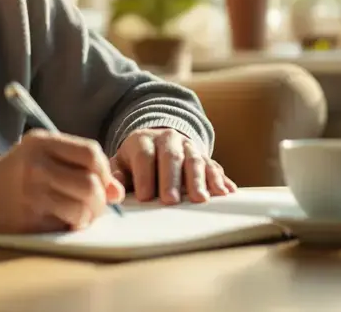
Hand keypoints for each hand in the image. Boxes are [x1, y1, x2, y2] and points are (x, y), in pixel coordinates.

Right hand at [0, 130, 125, 241]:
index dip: (105, 171)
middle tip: (94, 206)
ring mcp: (32, 192)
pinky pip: (67, 223)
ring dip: (89, 216)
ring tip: (79, 216)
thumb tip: (117, 191)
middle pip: (92, 182)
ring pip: (83, 206)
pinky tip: (62, 223)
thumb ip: (76, 166)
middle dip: (101, 200)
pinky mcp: (29, 218)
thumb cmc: (11, 178)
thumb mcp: (38, 157)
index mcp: (40, 143)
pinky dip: (72, 226)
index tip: (103, 183)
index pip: (91, 152)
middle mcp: (37, 164)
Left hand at [110, 128, 236, 203]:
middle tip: (171, 201)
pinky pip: (215, 166)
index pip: (144, 156)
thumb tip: (115, 185)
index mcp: (144, 140)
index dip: (144, 176)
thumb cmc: (135, 162)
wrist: (158, 143)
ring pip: (195, 160)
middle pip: (171, 157)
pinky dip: (220, 180)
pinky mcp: (206, 157)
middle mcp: (169, 139)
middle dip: (172, 180)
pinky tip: (225, 192)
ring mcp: (189, 147)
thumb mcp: (121, 164)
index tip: (144, 197)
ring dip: (199, 180)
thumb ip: (117, 174)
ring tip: (200, 200)